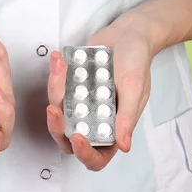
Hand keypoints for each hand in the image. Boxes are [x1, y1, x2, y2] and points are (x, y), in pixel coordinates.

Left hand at [46, 13, 154, 170]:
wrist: (128, 35)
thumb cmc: (137, 62)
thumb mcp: (135, 89)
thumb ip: (127, 117)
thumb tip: (124, 146)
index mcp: (114, 128)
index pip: (97, 155)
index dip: (84, 153)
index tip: (77, 136)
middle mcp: (95, 119)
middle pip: (68, 136)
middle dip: (57, 125)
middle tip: (54, 108)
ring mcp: (81, 103)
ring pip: (59, 109)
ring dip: (55, 90)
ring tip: (60, 66)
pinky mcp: (71, 86)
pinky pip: (57, 87)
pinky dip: (55, 74)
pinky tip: (59, 59)